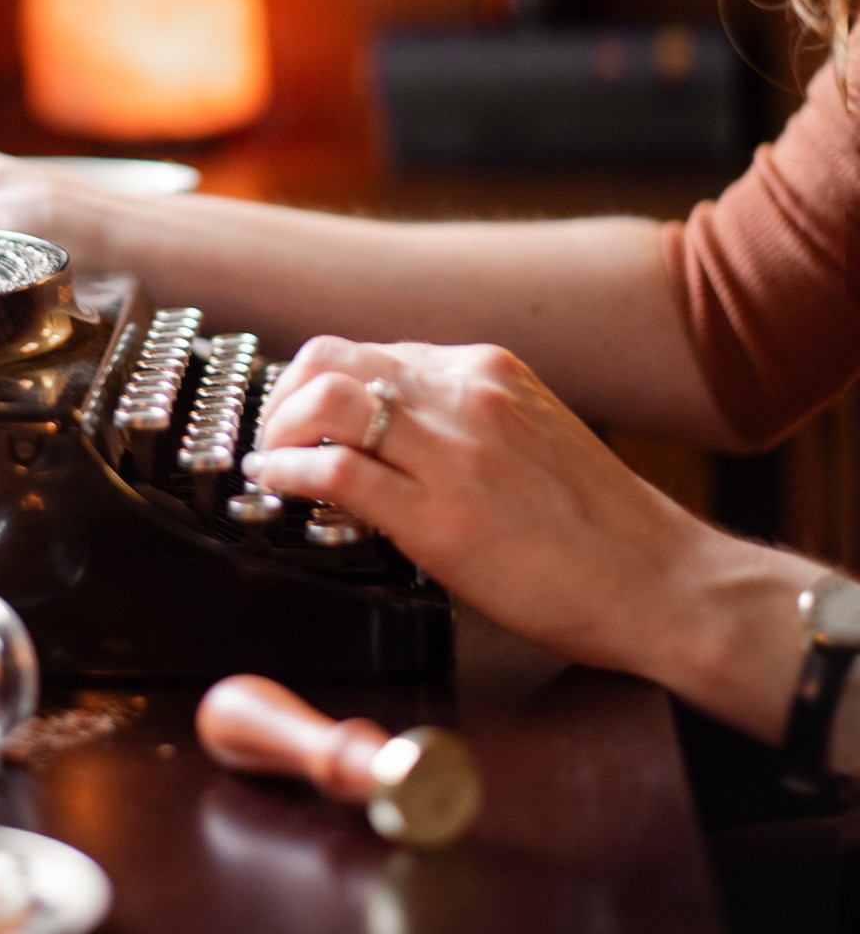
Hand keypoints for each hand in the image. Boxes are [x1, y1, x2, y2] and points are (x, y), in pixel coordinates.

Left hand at [251, 335, 714, 678]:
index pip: (369, 351)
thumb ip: (464, 421)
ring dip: (278, 430)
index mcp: (487, 371)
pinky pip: (335, 473)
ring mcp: (453, 451)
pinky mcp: (440, 515)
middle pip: (329, 359)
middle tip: (274, 439)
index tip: (298, 417)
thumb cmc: (599, 529)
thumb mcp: (530, 436)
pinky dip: (289, 475)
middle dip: (283, 396)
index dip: (316, 385)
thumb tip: (390, 433)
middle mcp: (466, 394)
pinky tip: (280, 491)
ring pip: (324, 401)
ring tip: (275, 464)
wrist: (660, 582)